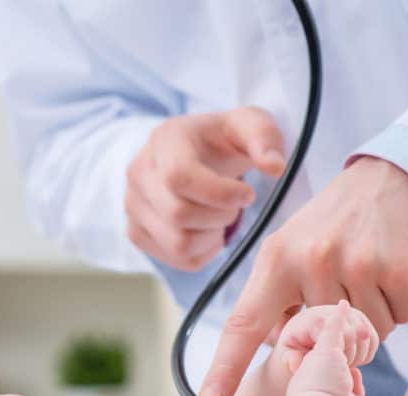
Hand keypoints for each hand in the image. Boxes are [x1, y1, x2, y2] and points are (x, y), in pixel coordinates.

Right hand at [126, 106, 285, 270]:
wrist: (192, 153)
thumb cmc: (222, 139)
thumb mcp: (250, 124)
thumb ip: (266, 139)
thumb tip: (275, 167)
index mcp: (165, 140)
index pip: (179, 177)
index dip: (219, 194)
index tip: (247, 194)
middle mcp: (139, 173)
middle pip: (178, 214)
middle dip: (220, 216)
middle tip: (236, 205)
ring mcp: (133, 206)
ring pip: (177, 243)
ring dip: (212, 238)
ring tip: (221, 218)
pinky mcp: (136, 232)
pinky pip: (174, 259)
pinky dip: (201, 253)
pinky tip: (209, 231)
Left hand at [199, 156, 407, 395]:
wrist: (397, 178)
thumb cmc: (336, 222)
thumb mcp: (290, 247)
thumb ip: (277, 298)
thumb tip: (282, 350)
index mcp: (276, 260)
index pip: (244, 323)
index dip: (225, 366)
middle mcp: (312, 261)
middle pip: (319, 341)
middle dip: (332, 331)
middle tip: (341, 288)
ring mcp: (358, 264)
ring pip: (363, 336)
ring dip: (370, 316)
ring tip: (368, 274)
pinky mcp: (400, 271)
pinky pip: (400, 319)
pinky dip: (400, 304)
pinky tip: (393, 271)